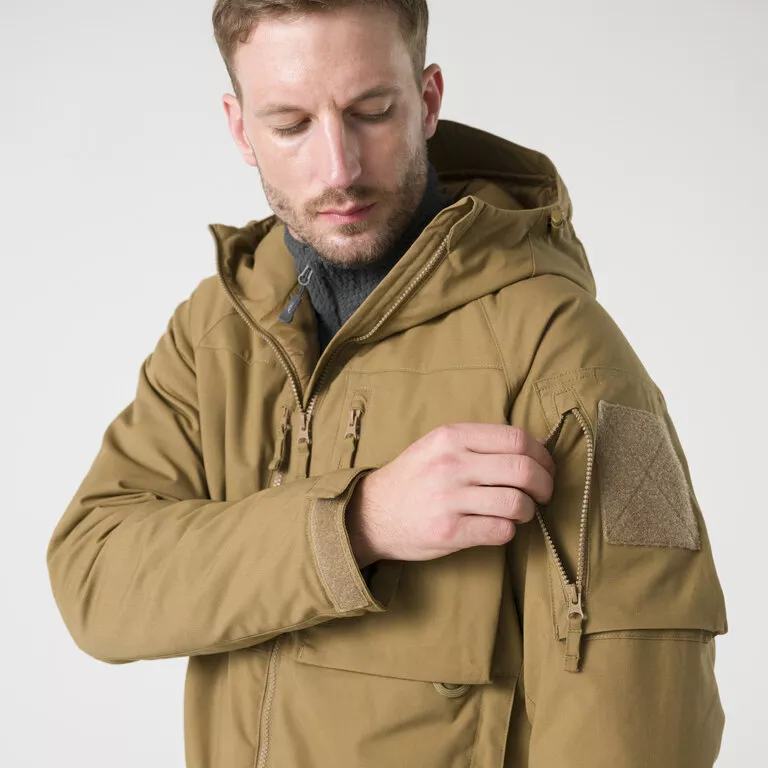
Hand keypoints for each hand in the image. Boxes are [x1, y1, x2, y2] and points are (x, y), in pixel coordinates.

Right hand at [345, 422, 555, 566]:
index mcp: (452, 437)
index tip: (545, 467)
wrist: (373, 513)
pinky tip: (501, 526)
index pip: (516, 439)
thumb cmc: (413, 478)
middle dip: (545, 484)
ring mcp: (450, 498)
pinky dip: (510, 530)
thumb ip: (479, 443)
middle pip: (523, 469)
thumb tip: (534, 448)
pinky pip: (501, 530)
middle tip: (544, 493)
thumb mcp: (438, 446)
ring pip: (517, 503)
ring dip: (528, 511)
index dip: (542, 455)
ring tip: (521, 512)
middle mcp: (451, 464)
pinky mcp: (450, 531)